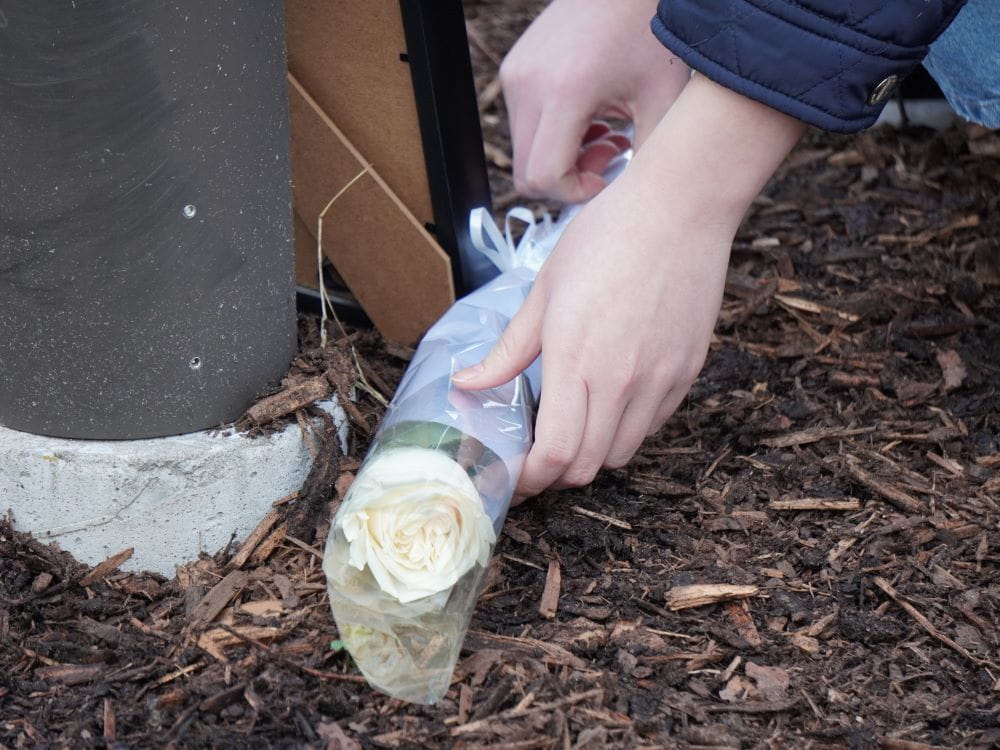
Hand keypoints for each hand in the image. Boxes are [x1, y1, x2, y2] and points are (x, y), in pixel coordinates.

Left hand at [455, 76, 805, 496]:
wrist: (679, 208)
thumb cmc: (605, 239)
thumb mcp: (542, 292)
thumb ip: (507, 351)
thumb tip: (465, 384)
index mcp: (576, 362)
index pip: (555, 456)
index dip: (530, 480)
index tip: (513, 477)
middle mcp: (621, 383)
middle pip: (588, 468)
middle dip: (555, 474)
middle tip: (535, 457)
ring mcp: (660, 381)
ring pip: (622, 453)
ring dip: (591, 453)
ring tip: (572, 427)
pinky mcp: (686, 372)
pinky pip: (652, 425)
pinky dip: (625, 429)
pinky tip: (609, 401)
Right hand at [501, 0, 689, 201]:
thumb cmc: (652, 31)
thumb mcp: (663, 102)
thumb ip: (650, 156)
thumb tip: (637, 198)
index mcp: (565, 93)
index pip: (543, 177)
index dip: (574, 193)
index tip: (606, 178)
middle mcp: (529, 84)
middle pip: (526, 171)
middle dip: (567, 178)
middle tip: (608, 153)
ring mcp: (515, 75)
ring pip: (523, 151)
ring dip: (561, 156)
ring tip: (604, 131)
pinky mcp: (513, 69)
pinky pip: (522, 124)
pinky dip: (552, 133)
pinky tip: (589, 114)